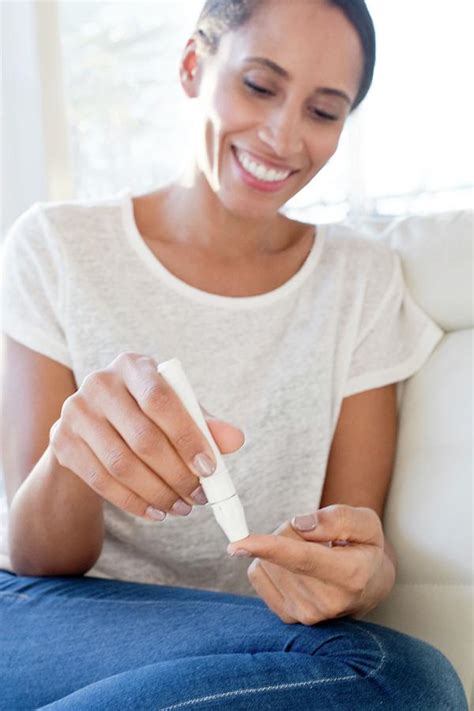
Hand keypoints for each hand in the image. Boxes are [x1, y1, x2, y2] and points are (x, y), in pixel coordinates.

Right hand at [50, 352, 244, 520]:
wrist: (94, 425)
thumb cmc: (146, 413)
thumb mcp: (176, 411)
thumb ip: (205, 423)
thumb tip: (235, 439)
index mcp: (133, 366)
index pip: (161, 400)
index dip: (188, 437)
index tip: (210, 469)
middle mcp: (100, 383)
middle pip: (142, 437)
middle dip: (176, 474)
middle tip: (199, 496)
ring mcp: (76, 412)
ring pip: (121, 464)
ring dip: (157, 493)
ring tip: (181, 508)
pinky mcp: (62, 441)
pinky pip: (101, 481)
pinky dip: (133, 502)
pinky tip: (156, 512)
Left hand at [227, 504, 394, 624]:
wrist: (369, 585)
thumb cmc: (365, 547)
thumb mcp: (365, 522)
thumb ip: (337, 518)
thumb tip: (299, 525)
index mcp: (350, 575)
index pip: (302, 559)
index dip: (268, 548)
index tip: (237, 543)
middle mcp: (328, 602)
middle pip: (281, 550)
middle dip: (290, 531)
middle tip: (317, 538)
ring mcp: (307, 614)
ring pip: (266, 562)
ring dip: (280, 548)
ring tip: (311, 554)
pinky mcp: (288, 617)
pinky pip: (258, 575)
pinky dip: (270, 563)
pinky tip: (295, 569)